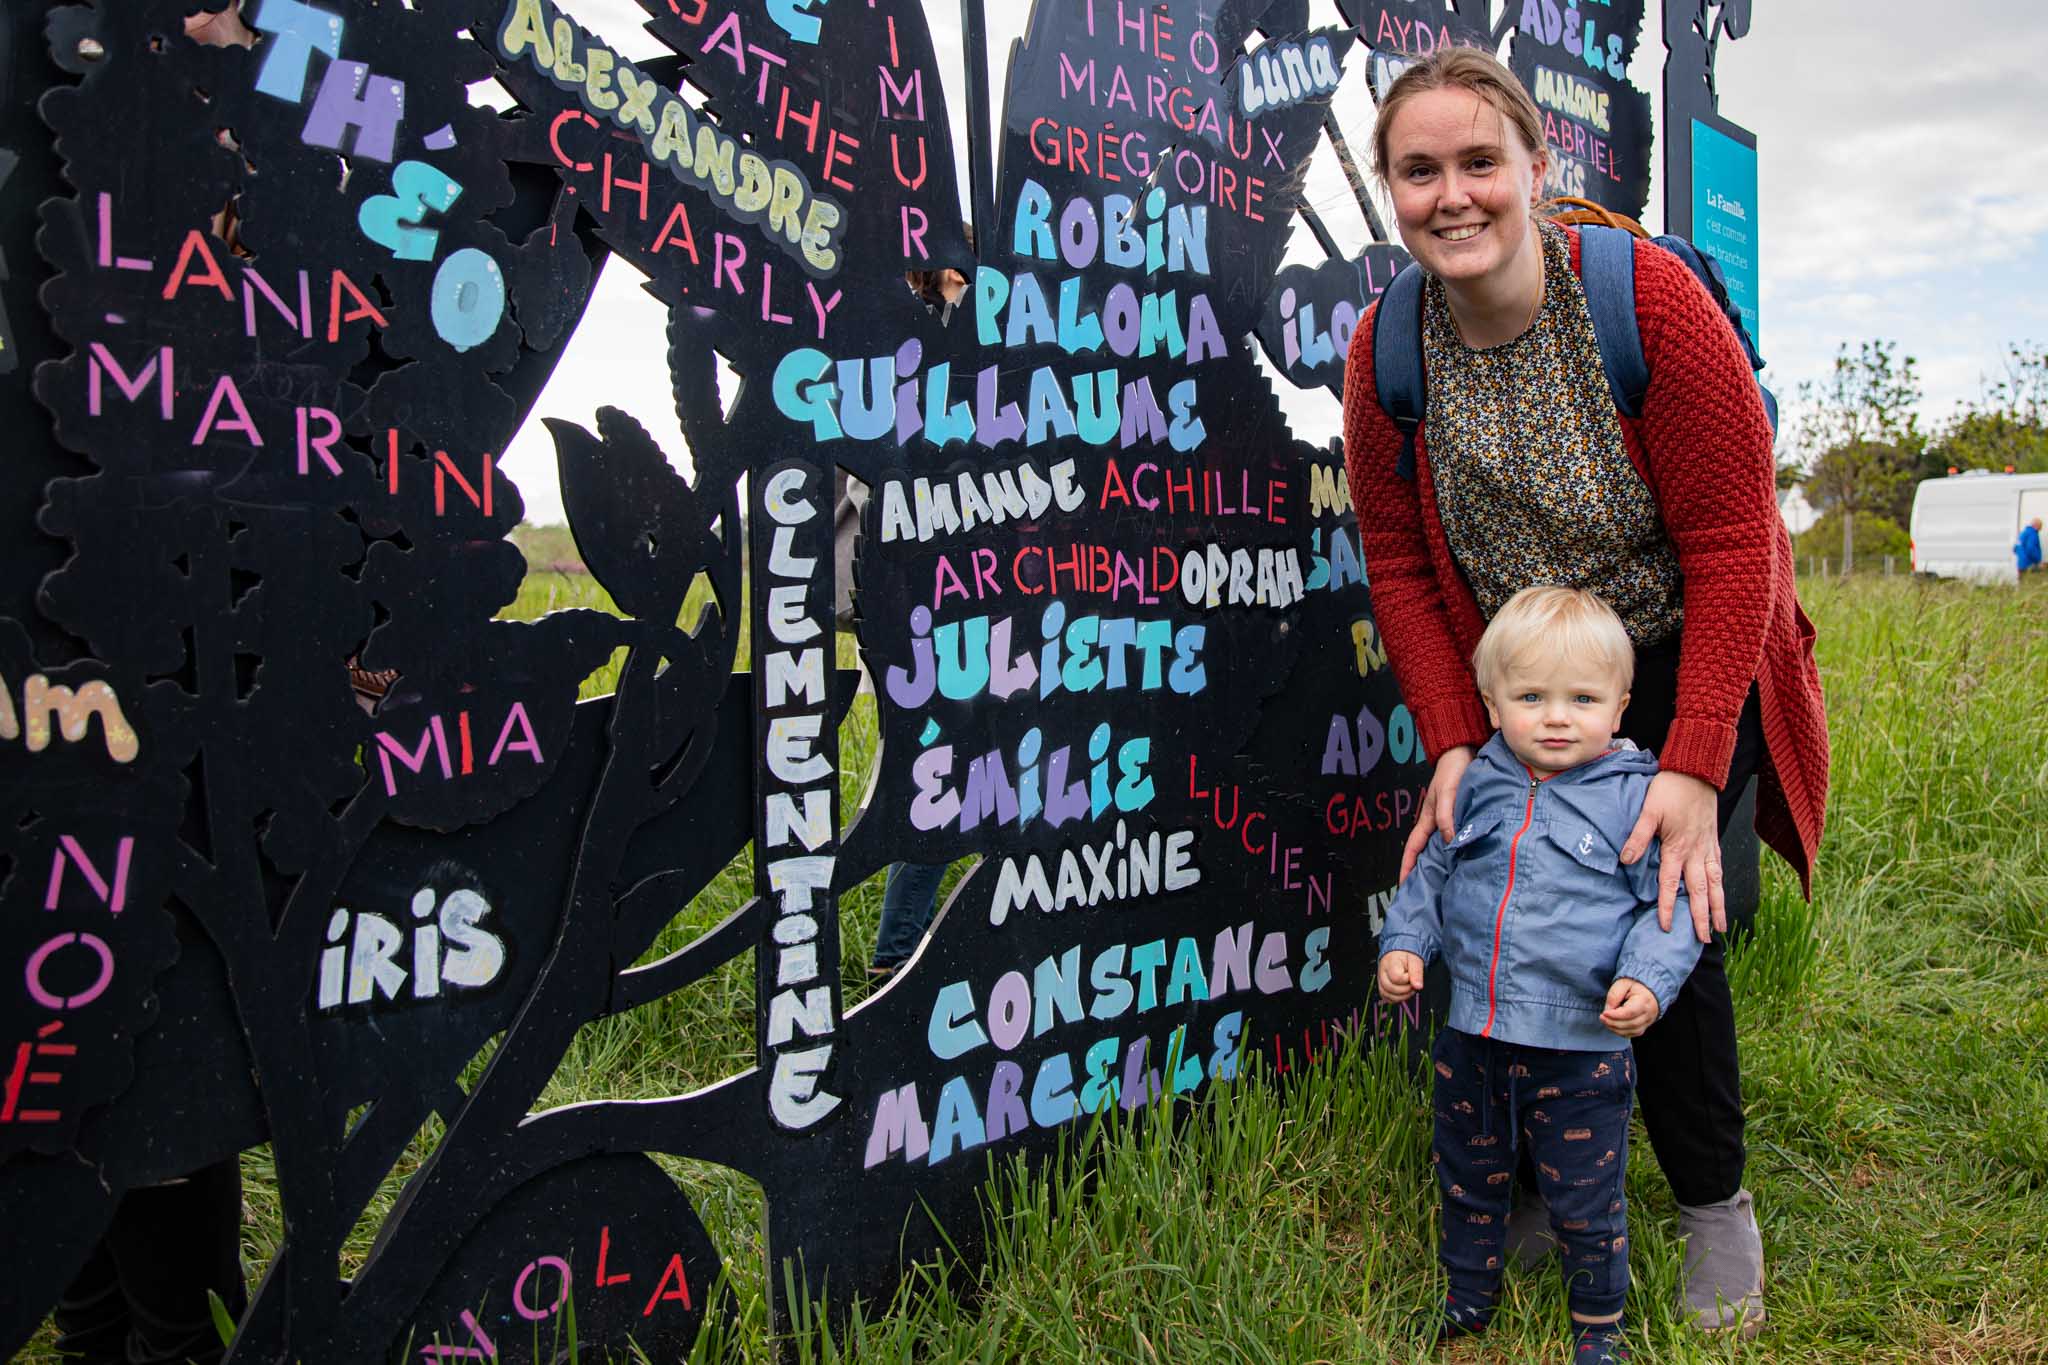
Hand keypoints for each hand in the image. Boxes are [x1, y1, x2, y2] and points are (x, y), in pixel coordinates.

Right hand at [1378, 950, 1424, 1003]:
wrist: (1400, 953)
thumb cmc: (1406, 955)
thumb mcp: (1415, 960)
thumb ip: (1417, 973)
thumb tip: (1418, 987)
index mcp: (1390, 963)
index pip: (1396, 978)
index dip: (1407, 979)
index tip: (1411, 975)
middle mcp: (1382, 972)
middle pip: (1390, 988)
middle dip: (1405, 990)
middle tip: (1412, 984)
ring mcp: (1381, 979)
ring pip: (1386, 994)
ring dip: (1401, 996)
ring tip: (1409, 989)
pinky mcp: (1382, 986)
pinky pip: (1385, 997)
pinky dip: (1395, 998)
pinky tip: (1402, 993)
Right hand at [1401, 745, 1475, 880]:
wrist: (1462, 752)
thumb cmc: (1452, 770)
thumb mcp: (1448, 793)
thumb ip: (1448, 816)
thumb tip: (1449, 840)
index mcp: (1428, 819)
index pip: (1413, 848)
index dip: (1407, 867)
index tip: (1403, 886)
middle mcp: (1436, 822)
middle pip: (1425, 852)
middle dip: (1422, 871)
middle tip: (1425, 892)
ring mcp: (1447, 820)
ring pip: (1441, 847)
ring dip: (1441, 863)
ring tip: (1445, 883)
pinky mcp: (1460, 816)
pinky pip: (1456, 838)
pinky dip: (1457, 850)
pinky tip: (1465, 859)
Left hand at [1601, 978, 1660, 1036]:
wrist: (1648, 989)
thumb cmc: (1634, 985)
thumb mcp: (1622, 983)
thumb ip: (1614, 995)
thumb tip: (1608, 1010)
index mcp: (1645, 1000)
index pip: (1630, 1012)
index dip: (1615, 1015)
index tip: (1604, 1013)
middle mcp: (1649, 1013)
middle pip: (1631, 1024)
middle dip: (1613, 1023)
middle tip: (1602, 1017)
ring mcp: (1649, 1021)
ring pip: (1632, 1031)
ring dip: (1616, 1029)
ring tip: (1606, 1021)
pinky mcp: (1645, 1026)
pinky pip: (1633, 1034)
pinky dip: (1622, 1032)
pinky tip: (1613, 1025)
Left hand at [1619, 769, 1722, 942]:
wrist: (1697, 771)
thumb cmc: (1671, 789)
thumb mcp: (1649, 811)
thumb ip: (1638, 837)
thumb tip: (1626, 860)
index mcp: (1678, 847)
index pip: (1670, 884)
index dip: (1667, 906)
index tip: (1665, 927)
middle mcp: (1696, 852)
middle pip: (1699, 891)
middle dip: (1700, 917)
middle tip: (1703, 940)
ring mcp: (1708, 847)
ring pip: (1715, 883)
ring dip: (1717, 906)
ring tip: (1720, 927)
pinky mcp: (1713, 840)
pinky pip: (1719, 868)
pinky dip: (1721, 885)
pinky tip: (1720, 895)